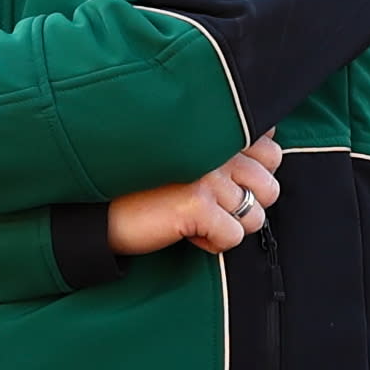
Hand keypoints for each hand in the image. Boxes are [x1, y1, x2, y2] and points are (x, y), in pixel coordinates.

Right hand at [104, 137, 285, 256]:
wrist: (97, 207)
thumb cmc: (143, 181)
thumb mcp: (187, 151)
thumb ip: (225, 143)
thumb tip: (270, 143)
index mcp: (215, 126)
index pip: (271, 150)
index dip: (254, 176)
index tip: (223, 183)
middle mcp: (215, 145)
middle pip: (269, 187)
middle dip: (246, 205)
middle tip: (210, 206)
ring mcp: (209, 174)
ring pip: (256, 216)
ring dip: (230, 226)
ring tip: (199, 219)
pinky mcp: (198, 204)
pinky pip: (233, 237)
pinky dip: (213, 243)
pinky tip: (187, 232)